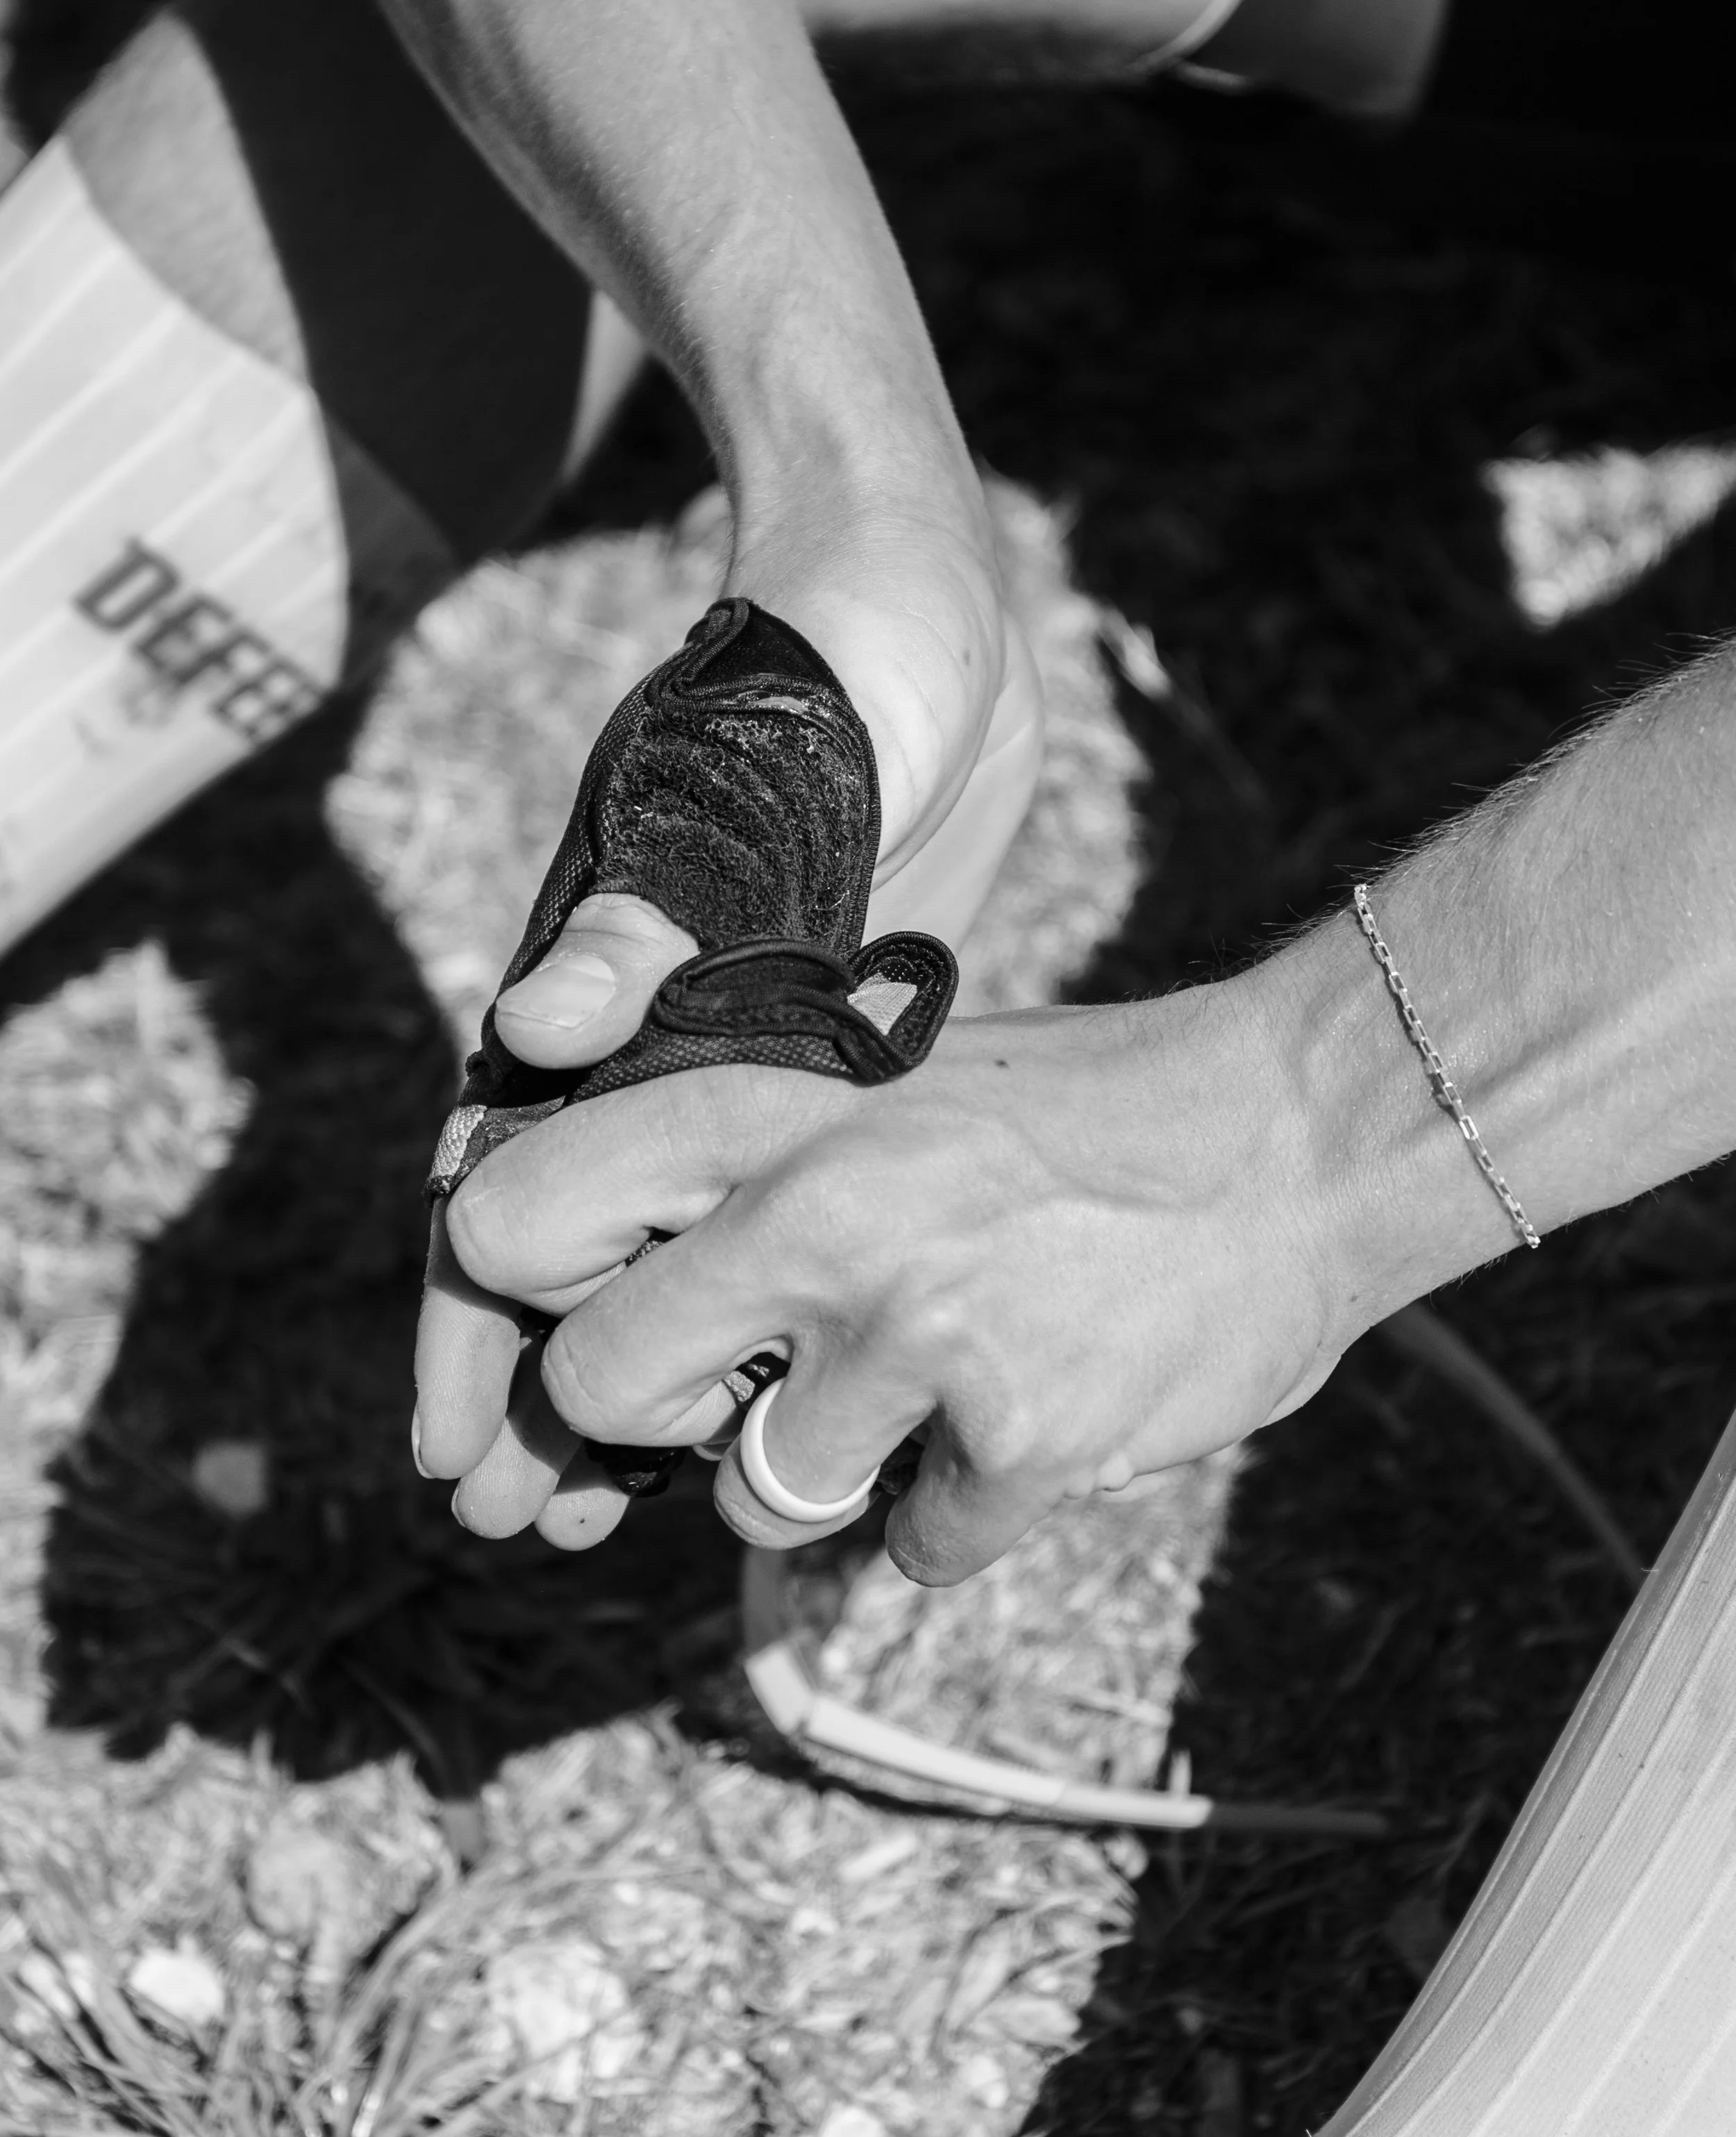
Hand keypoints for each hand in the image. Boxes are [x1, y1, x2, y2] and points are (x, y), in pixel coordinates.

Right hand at [415, 524, 1043, 1544]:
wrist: (917, 607)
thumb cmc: (813, 677)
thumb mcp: (731, 789)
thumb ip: (645, 917)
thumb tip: (536, 1029)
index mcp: (596, 991)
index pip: (503, 1189)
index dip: (472, 1329)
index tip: (457, 1455)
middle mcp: (646, 1038)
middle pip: (572, 1247)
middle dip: (546, 1384)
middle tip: (542, 1529)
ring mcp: (736, 1047)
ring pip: (667, 1246)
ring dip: (646, 1364)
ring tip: (635, 1501)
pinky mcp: (830, 1045)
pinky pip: (769, 1204)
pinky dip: (754, 1297)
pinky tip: (778, 1379)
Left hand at [423, 974, 1353, 1580]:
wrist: (1302, 1135)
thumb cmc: (1079, 1109)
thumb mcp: (888, 1079)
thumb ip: (744, 1160)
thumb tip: (594, 1277)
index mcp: (773, 1104)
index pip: (516, 1220)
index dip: (530, 1291)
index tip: (584, 1305)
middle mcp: (822, 1216)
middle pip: (596, 1386)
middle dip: (652, 1412)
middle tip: (744, 1380)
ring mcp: (923, 1336)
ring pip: (754, 1493)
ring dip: (826, 1469)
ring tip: (932, 1384)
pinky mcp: (1023, 1445)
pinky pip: (909, 1550)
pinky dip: (959, 1510)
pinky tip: (1028, 1421)